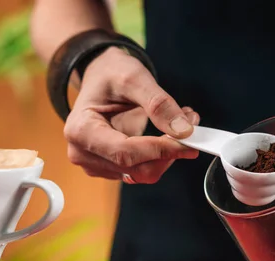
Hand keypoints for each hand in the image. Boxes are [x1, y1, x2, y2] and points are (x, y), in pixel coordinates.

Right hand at [64, 47, 199, 182]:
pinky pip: (141, 170)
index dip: (160, 150)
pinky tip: (167, 135)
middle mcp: (83, 153)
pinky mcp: (109, 167)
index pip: (125, 152)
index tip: (189, 141)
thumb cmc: (109, 73)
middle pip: (135, 168)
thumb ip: (158, 104)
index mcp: (81, 130)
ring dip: (167, 155)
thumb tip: (183, 131)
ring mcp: (95, 163)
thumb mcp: (133, 77)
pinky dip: (160, 156)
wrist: (100, 77)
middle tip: (192, 129)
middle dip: (168, 152)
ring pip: (141, 173)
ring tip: (181, 125)